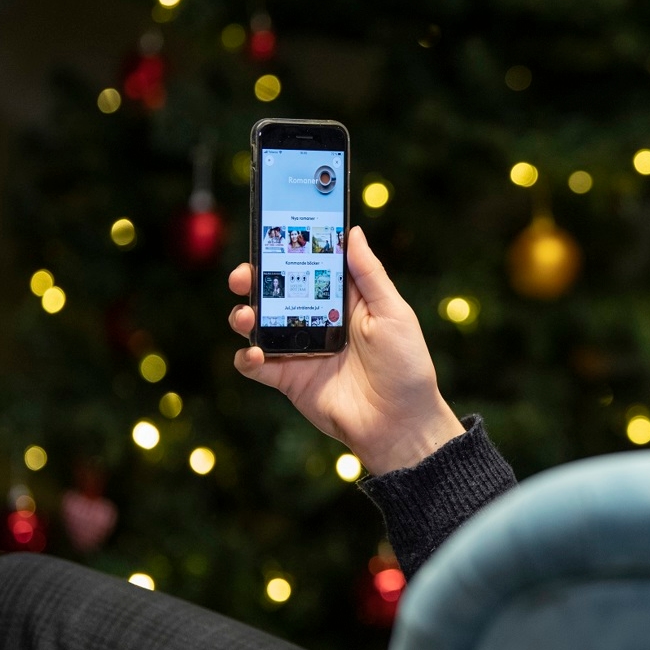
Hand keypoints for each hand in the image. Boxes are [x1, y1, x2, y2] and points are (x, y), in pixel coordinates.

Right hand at [228, 226, 465, 473]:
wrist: (400, 424)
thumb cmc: (406, 366)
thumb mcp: (394, 313)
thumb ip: (369, 274)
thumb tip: (351, 231)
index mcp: (342, 299)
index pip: (310, 264)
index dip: (291, 245)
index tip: (273, 226)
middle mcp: (316, 319)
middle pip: (275, 290)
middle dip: (254, 277)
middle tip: (245, 273)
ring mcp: (299, 349)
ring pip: (258, 323)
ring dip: (244, 314)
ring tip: (247, 314)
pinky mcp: (287, 379)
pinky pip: (255, 365)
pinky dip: (247, 357)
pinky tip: (256, 353)